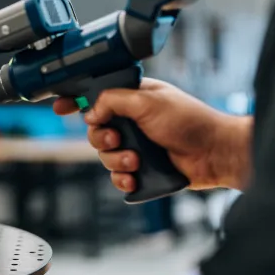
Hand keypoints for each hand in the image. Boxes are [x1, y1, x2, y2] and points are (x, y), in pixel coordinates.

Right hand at [54, 79, 252, 191]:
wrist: (215, 153)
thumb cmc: (190, 120)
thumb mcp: (147, 101)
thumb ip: (113, 101)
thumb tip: (91, 112)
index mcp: (133, 98)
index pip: (97, 96)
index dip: (76, 101)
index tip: (60, 107)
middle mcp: (133, 121)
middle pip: (96, 130)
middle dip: (101, 138)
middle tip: (115, 140)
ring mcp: (137, 145)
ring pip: (106, 156)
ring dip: (116, 160)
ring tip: (135, 161)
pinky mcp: (143, 168)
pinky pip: (118, 176)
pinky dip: (122, 178)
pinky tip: (134, 178)